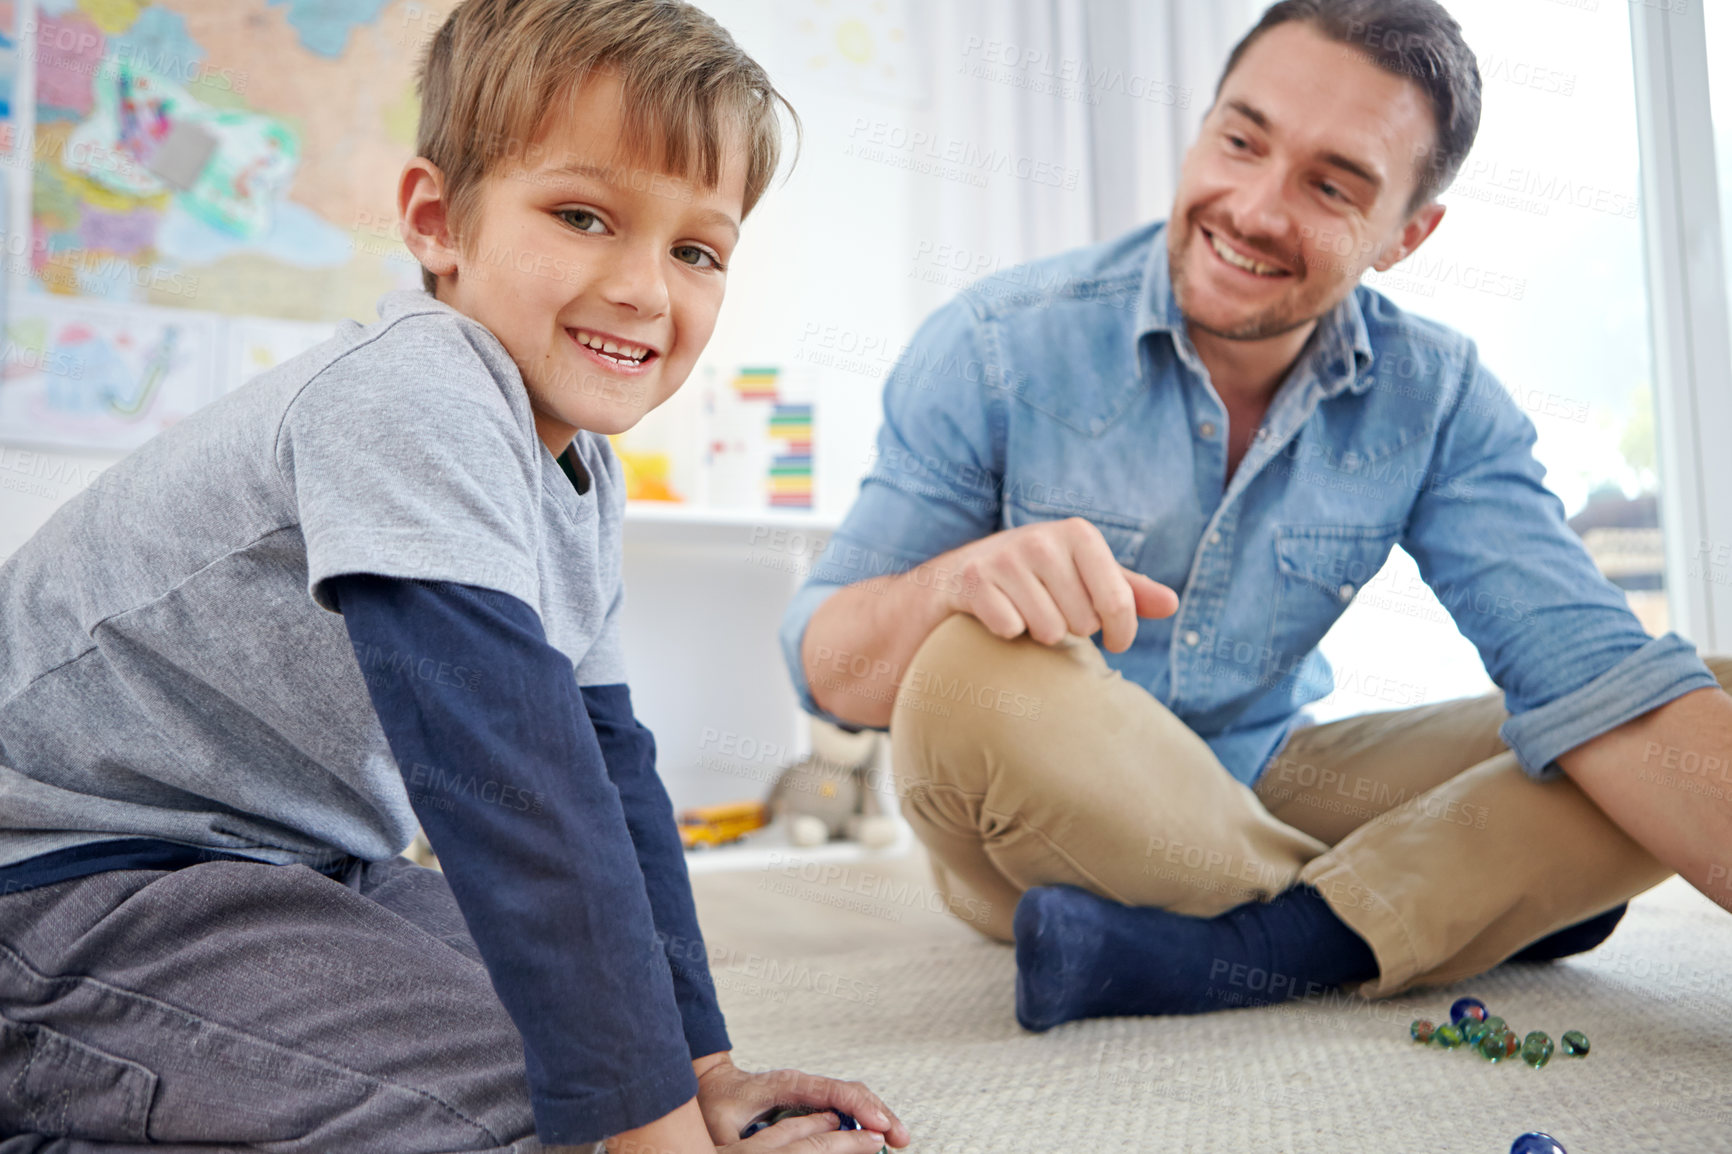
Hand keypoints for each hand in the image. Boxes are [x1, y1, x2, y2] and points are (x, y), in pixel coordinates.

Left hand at [695, 1056, 909, 1149]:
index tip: (879, 1126)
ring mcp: (810, 1089)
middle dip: (880, 1112)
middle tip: (901, 1138)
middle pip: (853, 1091)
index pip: (833, 1091)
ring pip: (854, 1097)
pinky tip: (877, 1134)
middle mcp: (805, 1083)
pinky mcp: (812, 1100)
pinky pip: (846, 1105)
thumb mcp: (723, 1125)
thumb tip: (755, 1151)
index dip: (859, 1108)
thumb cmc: (715, 1103)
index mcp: (788, 1084)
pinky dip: (865, 1118)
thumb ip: (741, 1139)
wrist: (710, 1084)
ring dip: (877, 1115)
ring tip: (898, 1138)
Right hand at [945, 517, 1177, 650]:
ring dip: (1039, 634)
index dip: (1122, 633)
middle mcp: (1042, 539)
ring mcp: (1005, 557)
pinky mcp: (973, 580)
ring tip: (1028, 614)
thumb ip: (1128, 590)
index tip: (1115, 643)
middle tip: (1054, 613)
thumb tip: (1172, 604)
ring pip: (1048, 630)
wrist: (961, 575)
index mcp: (1079, 533)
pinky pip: (1010, 630)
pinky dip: (1007, 633)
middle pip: (1082, 622)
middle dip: (1072, 629)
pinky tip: (1000, 614)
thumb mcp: (1085, 576)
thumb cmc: (1037, 578)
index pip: (1118, 602)